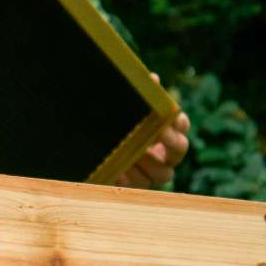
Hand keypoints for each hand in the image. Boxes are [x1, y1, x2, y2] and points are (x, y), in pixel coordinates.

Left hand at [116, 74, 190, 188]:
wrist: (84, 145)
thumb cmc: (109, 124)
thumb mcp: (118, 108)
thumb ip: (136, 95)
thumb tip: (153, 78)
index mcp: (162, 130)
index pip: (181, 125)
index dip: (179, 123)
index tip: (171, 119)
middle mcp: (163, 152)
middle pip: (180, 150)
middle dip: (171, 142)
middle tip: (158, 135)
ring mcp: (151, 171)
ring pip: (164, 173)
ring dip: (150, 163)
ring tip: (133, 154)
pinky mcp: (136, 185)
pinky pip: (141, 187)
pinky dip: (131, 178)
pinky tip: (118, 171)